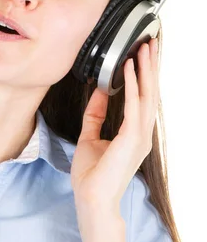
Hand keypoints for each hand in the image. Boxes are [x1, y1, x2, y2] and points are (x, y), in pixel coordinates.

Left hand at [71, 38, 159, 212]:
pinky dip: (131, 85)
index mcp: (134, 134)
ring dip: (146, 69)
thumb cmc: (92, 175)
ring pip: (147, 95)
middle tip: (151, 42)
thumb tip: (98, 91)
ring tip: (145, 48)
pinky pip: (133, 105)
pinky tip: (129, 68)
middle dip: (151, 66)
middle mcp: (142, 133)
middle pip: (150, 92)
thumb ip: (95, 114)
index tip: (144, 55)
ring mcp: (140, 136)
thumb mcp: (89, 137)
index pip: (142, 98)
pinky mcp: (131, 138)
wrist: (91, 199)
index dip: (145, 75)